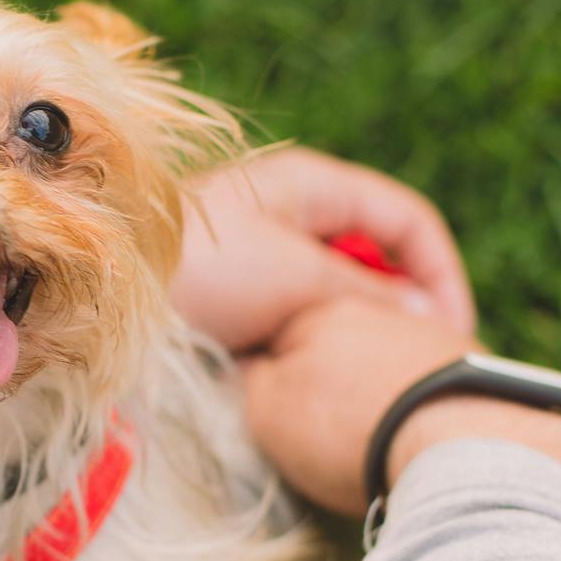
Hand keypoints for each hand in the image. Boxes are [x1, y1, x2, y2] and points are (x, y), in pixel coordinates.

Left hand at [172, 147, 475, 352]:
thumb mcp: (300, 281)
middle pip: (374, 255)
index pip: (405, 220)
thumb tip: (426, 321)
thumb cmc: (204, 277)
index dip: (438, 274)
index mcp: (310, 185)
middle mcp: (288, 211)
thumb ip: (371, 296)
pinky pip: (298, 313)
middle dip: (402, 306)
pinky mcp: (234, 294)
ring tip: (368, 372)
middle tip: (416, 361)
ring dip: (359, 328)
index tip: (451, 334)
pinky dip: (319, 340)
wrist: (109, 299)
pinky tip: (316, 375)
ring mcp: (260, 252)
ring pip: (336, 290)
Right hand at [243, 299, 560, 517]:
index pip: (282, 340)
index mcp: (320, 312)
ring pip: (387, 363)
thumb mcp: (271, 415)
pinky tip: (421, 440)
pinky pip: (430, 383)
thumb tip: (256, 367)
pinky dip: (422, 406)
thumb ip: (256, 383)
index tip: (289, 421)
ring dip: (381, 394)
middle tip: (334, 437)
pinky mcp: (473, 363)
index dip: (278, 384)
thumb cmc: (352, 431)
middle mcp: (378, 310)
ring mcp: (429, 333)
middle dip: (334, 382)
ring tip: (382, 443)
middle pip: (339, 347)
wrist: (458, 445)